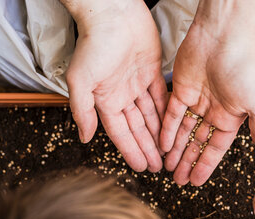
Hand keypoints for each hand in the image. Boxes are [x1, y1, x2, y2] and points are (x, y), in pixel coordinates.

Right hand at [64, 0, 167, 171]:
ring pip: (151, 116)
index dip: (131, 150)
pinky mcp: (151, 71)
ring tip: (168, 153)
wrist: (112, 13)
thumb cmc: (93, 44)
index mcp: (104, 100)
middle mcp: (121, 95)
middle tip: (158, 167)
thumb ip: (83, 111)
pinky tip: (174, 129)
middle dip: (147, 148)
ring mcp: (137, 84)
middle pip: (137, 128)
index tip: (140, 167)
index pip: (120, 133)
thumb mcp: (81, 82)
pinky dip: (167, 113)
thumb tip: (85, 138)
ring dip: (158, 135)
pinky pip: (161, 97)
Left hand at [160, 0, 254, 185]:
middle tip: (177, 180)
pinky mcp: (181, 89)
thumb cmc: (245, 70)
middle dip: (187, 162)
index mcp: (231, 118)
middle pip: (197, 143)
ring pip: (182, 131)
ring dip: (175, 150)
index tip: (195, 182)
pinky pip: (171, 115)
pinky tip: (161, 146)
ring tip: (167, 169)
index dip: (205, 165)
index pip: (215, 148)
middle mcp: (213, 111)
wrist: (223, 40)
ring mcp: (196, 101)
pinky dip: (166, 130)